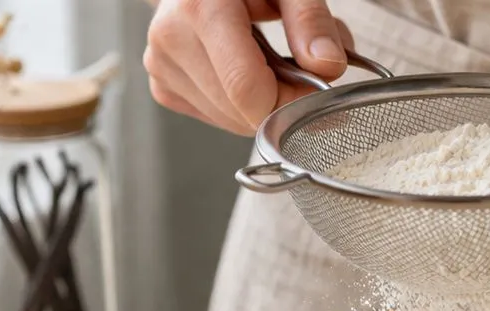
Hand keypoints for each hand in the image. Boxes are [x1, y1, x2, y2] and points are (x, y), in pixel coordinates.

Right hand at [144, 0, 353, 135]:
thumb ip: (311, 21)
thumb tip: (328, 66)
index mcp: (199, 9)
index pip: (247, 89)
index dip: (292, 101)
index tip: (318, 89)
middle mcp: (171, 40)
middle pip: (242, 111)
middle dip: (281, 100)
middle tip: (294, 67)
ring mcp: (162, 67)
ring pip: (231, 121)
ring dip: (263, 105)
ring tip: (265, 62)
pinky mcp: (164, 87)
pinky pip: (217, 118)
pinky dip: (241, 107)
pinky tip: (243, 72)